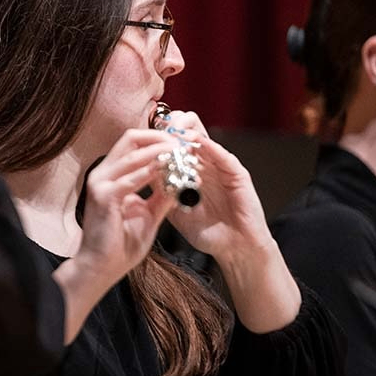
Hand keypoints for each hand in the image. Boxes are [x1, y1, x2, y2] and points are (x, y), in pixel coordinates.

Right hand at [53, 129, 179, 342]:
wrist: (101, 267)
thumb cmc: (121, 244)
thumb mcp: (148, 214)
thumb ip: (161, 195)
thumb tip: (180, 180)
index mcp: (110, 175)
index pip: (133, 143)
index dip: (157, 138)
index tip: (181, 142)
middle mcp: (102, 173)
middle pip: (131, 139)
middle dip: (159, 137)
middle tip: (183, 141)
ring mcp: (100, 183)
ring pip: (132, 154)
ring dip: (159, 151)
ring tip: (181, 151)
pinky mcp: (103, 197)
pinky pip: (130, 178)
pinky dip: (150, 172)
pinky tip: (168, 171)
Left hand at [162, 110, 299, 331]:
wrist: (234, 249)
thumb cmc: (206, 231)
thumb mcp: (175, 208)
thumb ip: (161, 189)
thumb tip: (138, 172)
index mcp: (190, 168)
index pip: (173, 140)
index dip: (158, 134)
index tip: (141, 136)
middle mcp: (205, 162)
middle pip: (187, 129)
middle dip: (169, 126)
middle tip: (156, 132)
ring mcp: (221, 166)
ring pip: (202, 135)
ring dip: (184, 131)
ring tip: (170, 134)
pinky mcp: (236, 173)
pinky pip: (221, 153)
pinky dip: (206, 145)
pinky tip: (192, 141)